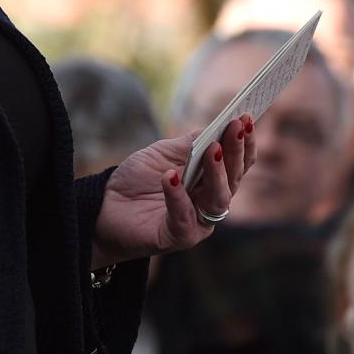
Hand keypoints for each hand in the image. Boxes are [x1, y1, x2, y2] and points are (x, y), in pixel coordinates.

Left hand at [91, 115, 255, 268]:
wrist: (106, 206)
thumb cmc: (138, 179)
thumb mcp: (163, 154)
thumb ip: (189, 144)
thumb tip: (216, 126)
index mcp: (211, 181)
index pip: (237, 163)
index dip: (244, 142)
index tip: (247, 118)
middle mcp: (210, 203)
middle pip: (233, 178)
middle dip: (236, 151)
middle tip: (237, 126)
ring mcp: (197, 222)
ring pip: (218, 198)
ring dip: (217, 172)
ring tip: (212, 149)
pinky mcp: (177, 236)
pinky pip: (183, 216)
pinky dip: (177, 195)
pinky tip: (170, 176)